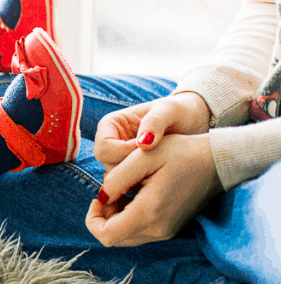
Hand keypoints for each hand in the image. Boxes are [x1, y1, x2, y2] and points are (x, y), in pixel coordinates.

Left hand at [85, 132, 222, 246]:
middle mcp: (158, 228)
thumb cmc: (182, 152)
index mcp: (149, 212)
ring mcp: (167, 230)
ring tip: (121, 190)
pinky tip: (134, 194)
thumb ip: (117, 177)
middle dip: (103, 217)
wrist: (220, 161)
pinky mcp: (171, 227)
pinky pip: (140, 231)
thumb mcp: (143, 155)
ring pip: (126, 236)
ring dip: (115, 217)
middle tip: (109, 192)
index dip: (93, 218)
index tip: (98, 196)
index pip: (106, 234)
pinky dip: (129, 217)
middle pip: (114, 238)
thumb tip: (102, 196)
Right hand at [93, 92, 210, 173]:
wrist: (191, 123)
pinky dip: (143, 183)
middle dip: (130, 167)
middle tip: (156, 161)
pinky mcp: (130, 169)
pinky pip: (129, 183)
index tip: (149, 149)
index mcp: (110, 124)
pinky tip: (160, 174)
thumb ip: (155, 122)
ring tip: (160, 165)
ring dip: (138, 177)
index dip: (124, 152)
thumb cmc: (179, 111)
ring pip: (117, 177)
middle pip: (107, 164)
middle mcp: (110, 141)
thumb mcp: (170, 110)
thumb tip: (141, 144)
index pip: (104, 147)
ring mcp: (119, 156)